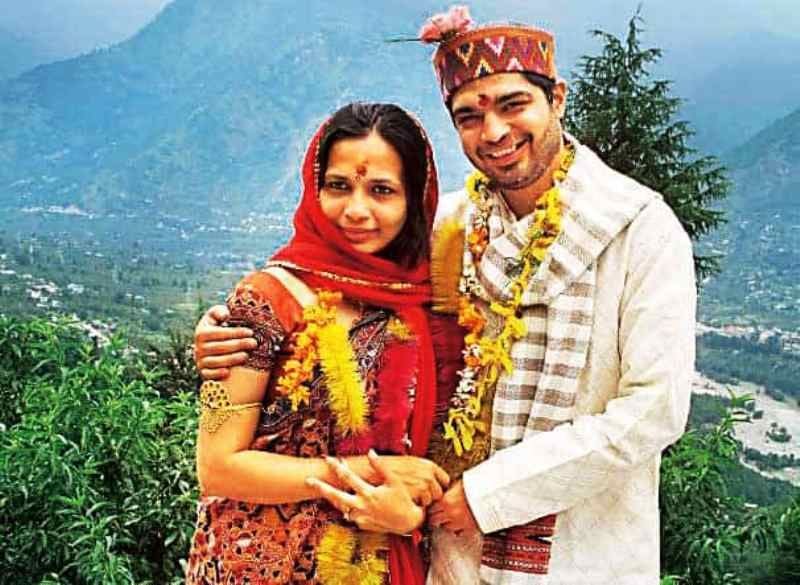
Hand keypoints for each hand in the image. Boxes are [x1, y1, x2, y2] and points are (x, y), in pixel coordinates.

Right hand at [194, 305, 256, 379]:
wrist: (210, 345)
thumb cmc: (217, 328)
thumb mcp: (215, 316)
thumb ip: (219, 311)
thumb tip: (225, 315)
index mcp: (201, 332)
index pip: (219, 333)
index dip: (235, 333)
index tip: (250, 332)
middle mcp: (198, 347)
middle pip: (220, 347)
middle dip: (238, 345)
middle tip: (254, 343)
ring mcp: (200, 361)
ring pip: (215, 362)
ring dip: (232, 359)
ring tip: (247, 356)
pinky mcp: (203, 372)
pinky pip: (208, 375)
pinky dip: (216, 374)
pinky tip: (228, 372)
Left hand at [307, 450, 424, 534]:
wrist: (408, 522)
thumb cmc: (402, 499)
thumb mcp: (394, 481)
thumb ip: (380, 467)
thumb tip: (371, 452)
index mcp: (368, 493)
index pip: (349, 478)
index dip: (337, 467)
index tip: (328, 458)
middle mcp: (361, 506)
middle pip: (336, 496)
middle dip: (321, 487)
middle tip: (307, 480)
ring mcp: (360, 517)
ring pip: (340, 506)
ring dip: (331, 498)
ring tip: (322, 489)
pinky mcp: (361, 525)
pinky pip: (350, 515)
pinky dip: (346, 507)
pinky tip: (345, 501)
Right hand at [366, 455, 449, 506]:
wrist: (377, 473)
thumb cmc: (392, 468)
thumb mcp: (412, 463)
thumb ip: (424, 470)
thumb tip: (432, 478)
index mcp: (430, 466)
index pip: (445, 480)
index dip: (440, 485)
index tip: (435, 488)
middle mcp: (429, 476)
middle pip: (439, 493)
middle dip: (432, 495)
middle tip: (421, 495)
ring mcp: (423, 487)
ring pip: (430, 501)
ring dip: (423, 501)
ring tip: (412, 497)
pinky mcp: (415, 497)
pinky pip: (421, 506)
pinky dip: (416, 506)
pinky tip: (408, 501)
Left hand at [428, 480, 478, 535]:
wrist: (491, 496)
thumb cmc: (477, 488)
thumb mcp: (459, 484)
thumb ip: (449, 490)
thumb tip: (442, 490)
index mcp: (446, 501)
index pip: (429, 508)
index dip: (429, 507)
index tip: (431, 507)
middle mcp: (450, 514)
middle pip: (433, 520)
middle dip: (434, 517)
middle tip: (436, 514)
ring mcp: (459, 523)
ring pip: (445, 527)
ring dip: (446, 522)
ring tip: (450, 517)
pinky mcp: (468, 529)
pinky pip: (458, 532)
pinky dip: (458, 529)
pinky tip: (460, 522)